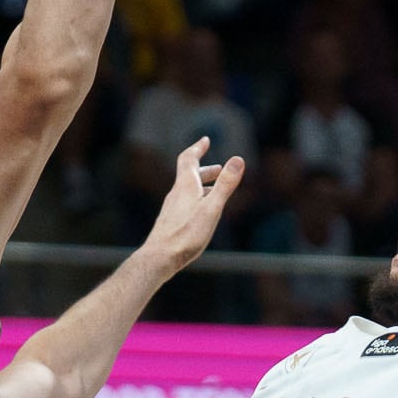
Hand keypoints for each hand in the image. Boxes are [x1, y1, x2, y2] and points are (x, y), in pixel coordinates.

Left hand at [140, 137, 246, 267]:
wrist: (159, 258)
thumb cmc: (187, 234)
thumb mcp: (212, 208)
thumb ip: (225, 185)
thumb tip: (238, 159)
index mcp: (185, 186)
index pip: (189, 158)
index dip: (197, 147)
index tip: (205, 140)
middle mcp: (176, 194)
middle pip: (188, 174)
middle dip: (205, 169)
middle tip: (219, 169)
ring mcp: (172, 208)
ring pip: (186, 190)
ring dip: (202, 185)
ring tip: (215, 190)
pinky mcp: (170, 221)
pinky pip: (184, 203)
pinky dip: (196, 199)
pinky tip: (201, 213)